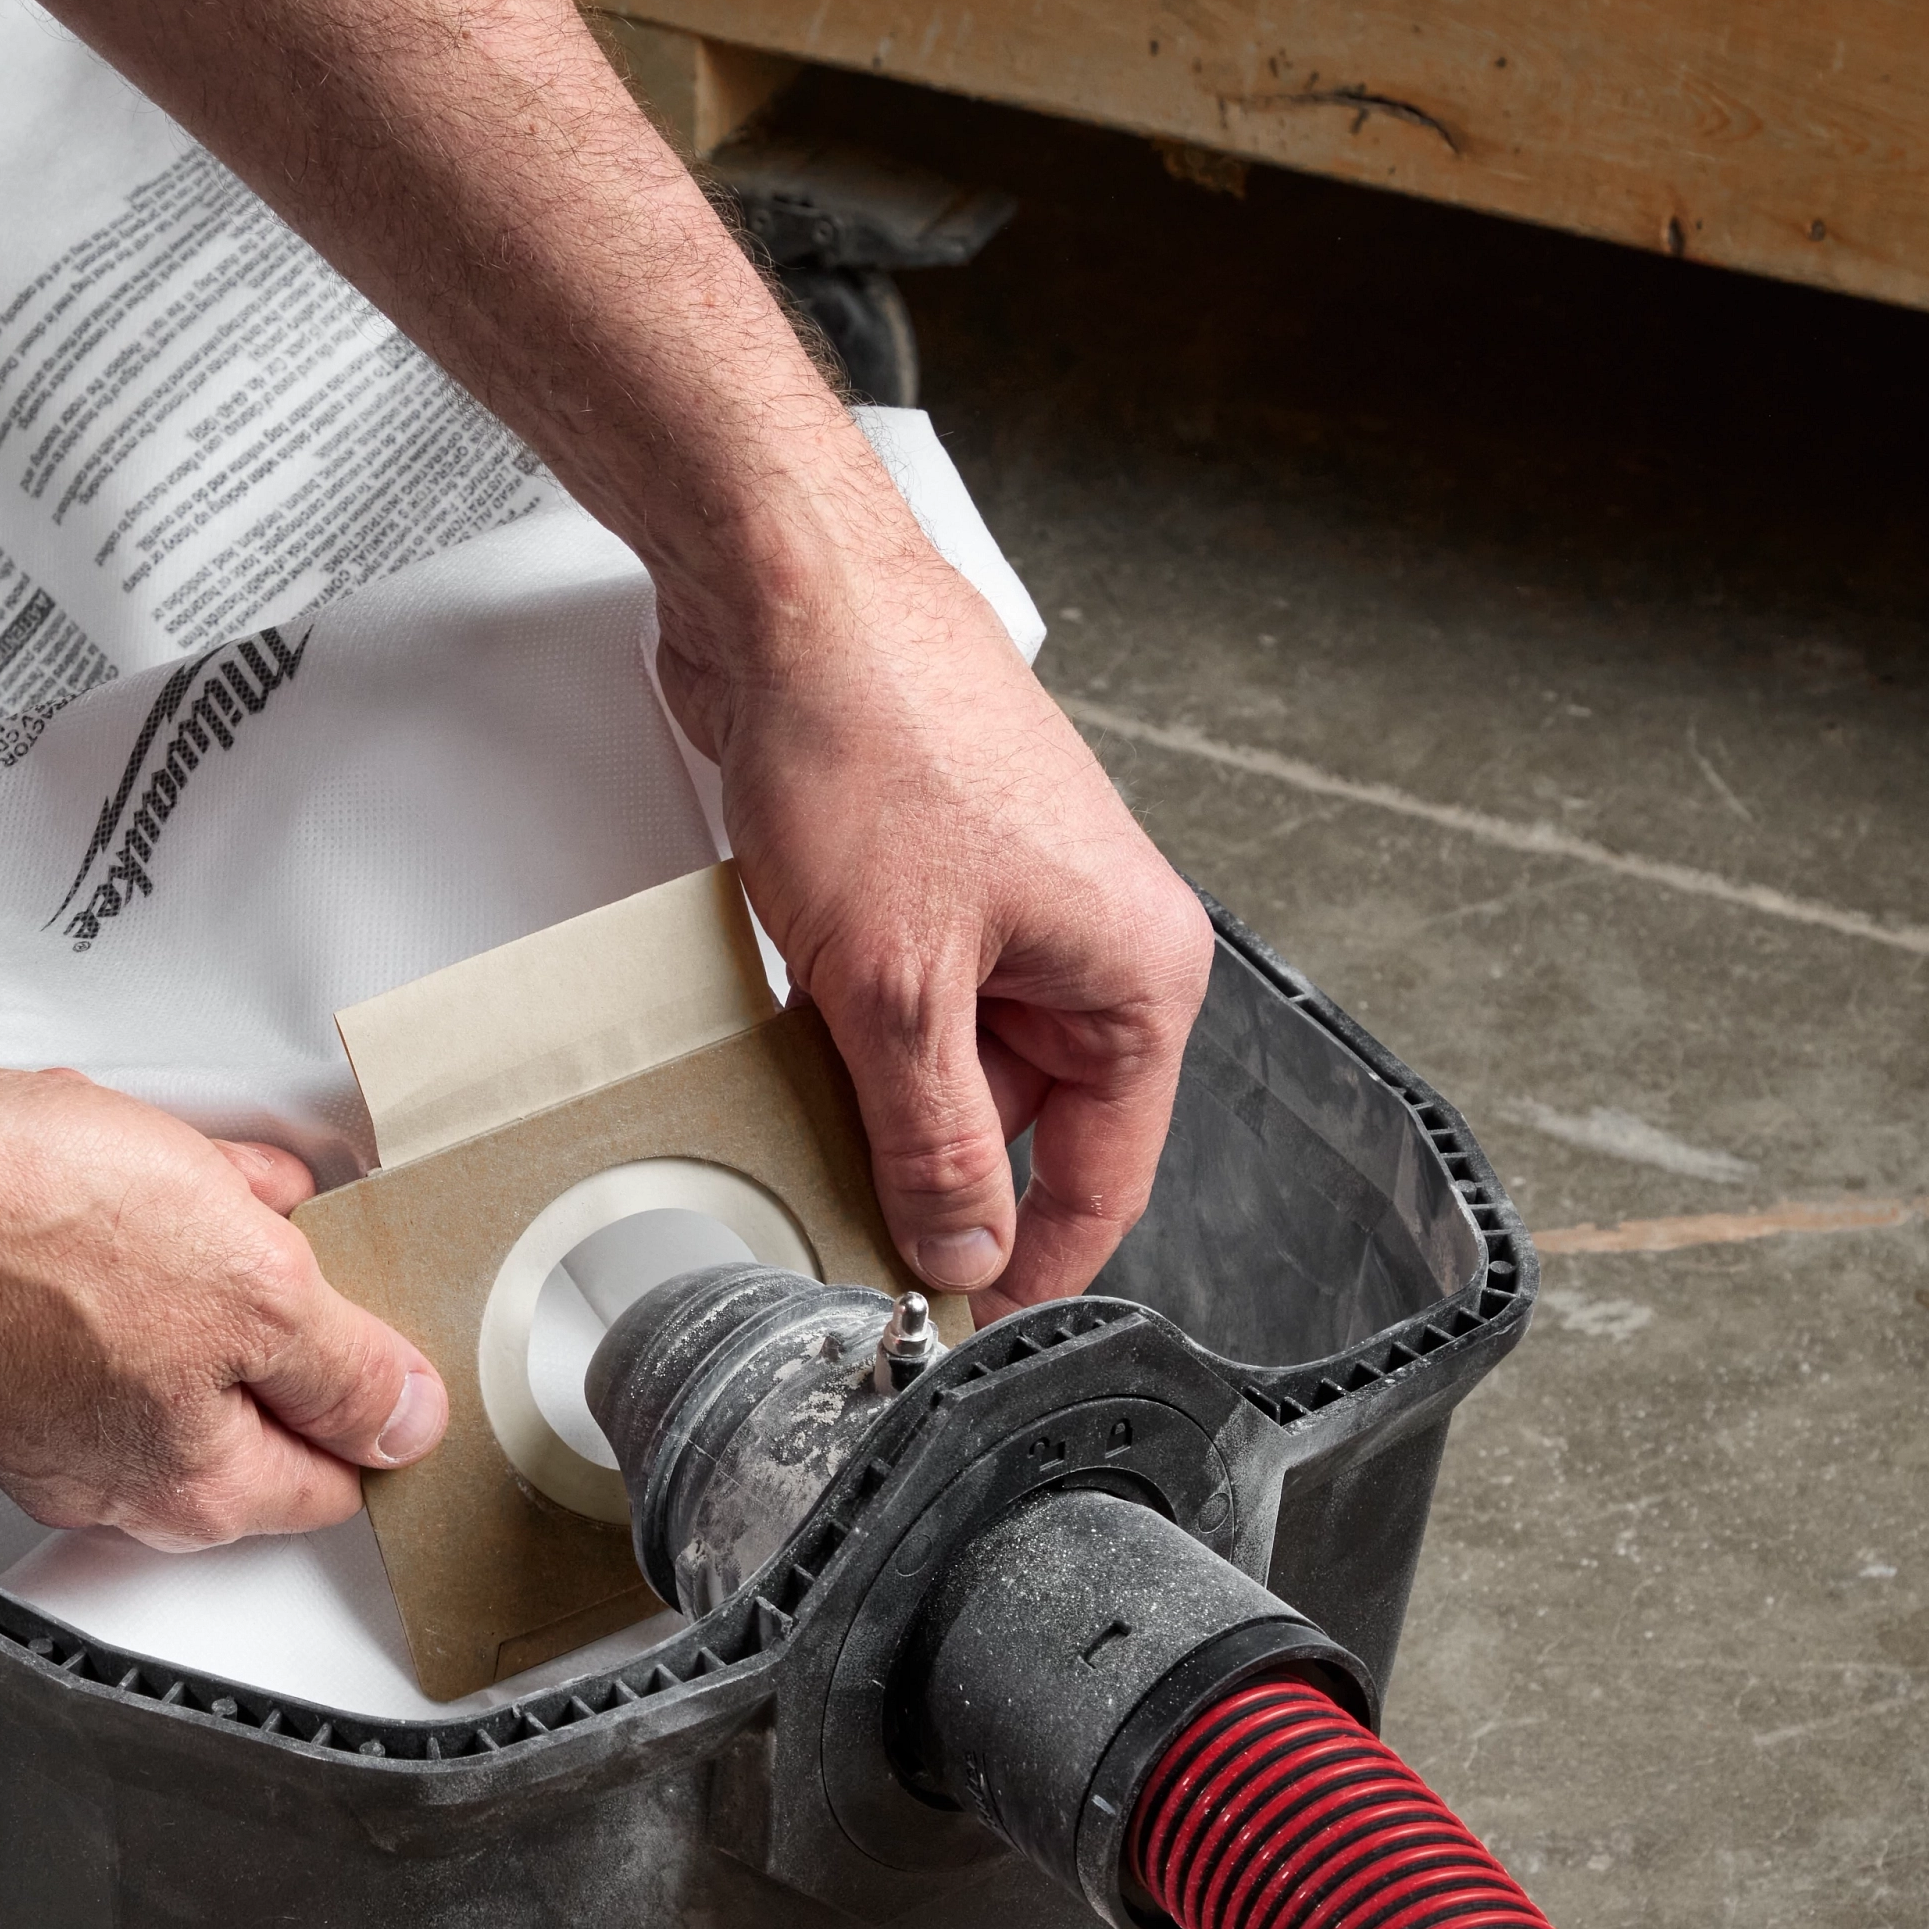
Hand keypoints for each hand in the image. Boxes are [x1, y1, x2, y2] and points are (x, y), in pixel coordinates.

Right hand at [0, 1016, 448, 1547]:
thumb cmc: (24, 1226)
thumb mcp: (256, 1290)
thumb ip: (346, 1370)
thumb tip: (407, 1422)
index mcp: (189, 1485)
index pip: (331, 1484)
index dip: (382, 1408)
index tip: (403, 1340)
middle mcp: (106, 1465)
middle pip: (252, 1405)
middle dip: (295, 1315)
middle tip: (321, 1245)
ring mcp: (39, 1398)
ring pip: (176, 1328)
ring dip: (220, 1252)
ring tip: (241, 1188)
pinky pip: (103, 1277)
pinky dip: (141, 1220)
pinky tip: (154, 1162)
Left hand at [663, 554, 1212, 1321]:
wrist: (792, 599)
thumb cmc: (875, 741)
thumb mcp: (898, 989)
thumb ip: (933, 1142)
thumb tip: (962, 1253)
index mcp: (1136, 977)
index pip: (1105, 1179)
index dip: (1025, 1268)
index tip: (948, 1328)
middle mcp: (1093, 946)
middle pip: (1022, 1130)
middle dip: (932, 1177)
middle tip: (841, 1228)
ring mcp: (1014, 912)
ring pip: (952, 1070)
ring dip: (880, 1102)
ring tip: (808, 1111)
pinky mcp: (937, 884)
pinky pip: (907, 1006)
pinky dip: (851, 1037)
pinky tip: (791, 1043)